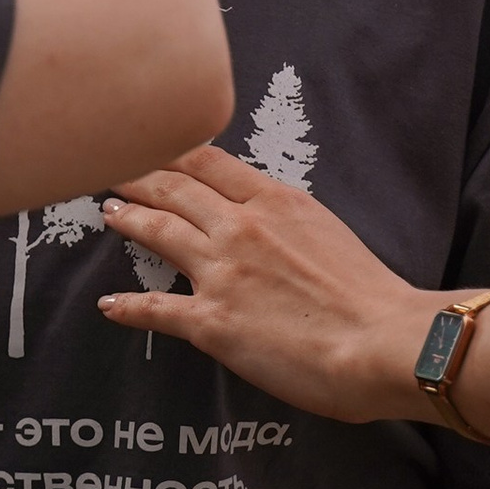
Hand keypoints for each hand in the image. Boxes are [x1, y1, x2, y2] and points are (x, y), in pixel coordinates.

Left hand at [98, 144, 442, 420]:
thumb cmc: (371, 296)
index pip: (209, 162)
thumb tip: (270, 225)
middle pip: (175, 189)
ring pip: (159, 232)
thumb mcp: (329, 232)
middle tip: (112, 168)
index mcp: (276, 202)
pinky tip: (109, 306)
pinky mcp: (212, 321)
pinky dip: (128, 306)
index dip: (173, 152)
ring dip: (128, 219)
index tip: (152, 146)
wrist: (381, 342)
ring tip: (108, 212)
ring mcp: (222, 272)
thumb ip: (289, 222)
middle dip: (138, 176)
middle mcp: (241, 227)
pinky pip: (155, 309)